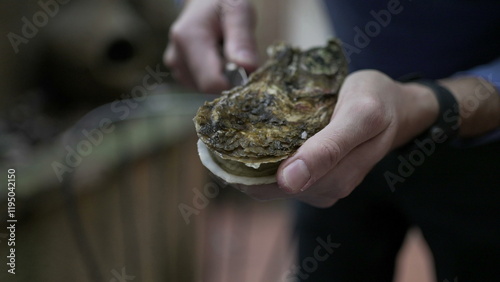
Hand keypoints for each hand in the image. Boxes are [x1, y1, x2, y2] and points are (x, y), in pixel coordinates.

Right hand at [164, 0, 258, 92]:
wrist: (205, 1)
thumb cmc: (224, 3)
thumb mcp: (239, 12)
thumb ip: (243, 40)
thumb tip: (247, 68)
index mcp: (188, 39)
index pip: (211, 82)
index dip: (234, 82)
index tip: (247, 68)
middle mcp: (176, 56)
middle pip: (209, 87)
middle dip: (229, 79)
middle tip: (237, 55)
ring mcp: (175, 67)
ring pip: (206, 88)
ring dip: (222, 77)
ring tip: (225, 51)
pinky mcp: (179, 73)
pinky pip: (201, 85)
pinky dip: (214, 76)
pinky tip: (216, 57)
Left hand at [234, 70, 438, 206]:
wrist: (397, 106)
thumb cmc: (378, 101)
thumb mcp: (360, 116)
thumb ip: (328, 148)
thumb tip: (289, 181)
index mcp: (335, 176)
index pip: (275, 186)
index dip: (242, 172)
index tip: (216, 150)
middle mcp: (327, 188)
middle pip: (271, 187)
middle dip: (244, 167)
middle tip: (221, 140)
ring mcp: (324, 185)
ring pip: (275, 183)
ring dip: (252, 165)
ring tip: (233, 140)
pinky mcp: (320, 178)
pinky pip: (284, 175)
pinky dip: (267, 160)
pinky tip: (257, 143)